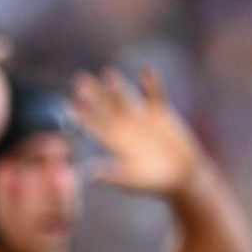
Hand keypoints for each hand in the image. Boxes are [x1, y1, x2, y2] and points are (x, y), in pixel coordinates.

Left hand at [72, 67, 201, 194]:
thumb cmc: (154, 183)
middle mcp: (124, 127)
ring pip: (126, 98)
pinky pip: (154, 95)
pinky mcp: (161, 113)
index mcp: (113, 143)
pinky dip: (151, 83)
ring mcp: (141, 119)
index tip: (70, 105)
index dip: (83, 115)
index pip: (94, 126)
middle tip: (79, 80)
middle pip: (105, 108)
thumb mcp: (133, 181)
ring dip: (117, 86)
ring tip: (107, 73)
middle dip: (93, 95)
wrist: (181, 176)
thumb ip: (114, 176)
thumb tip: (92, 175)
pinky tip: (145, 69)